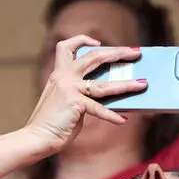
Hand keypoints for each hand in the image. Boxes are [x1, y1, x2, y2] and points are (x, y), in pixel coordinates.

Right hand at [23, 35, 144, 152]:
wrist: (36, 138)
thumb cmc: (51, 123)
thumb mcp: (65, 101)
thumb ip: (80, 93)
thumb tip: (107, 94)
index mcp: (58, 74)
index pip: (67, 46)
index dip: (83, 40)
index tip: (99, 44)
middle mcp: (63, 77)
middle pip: (94, 57)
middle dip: (118, 53)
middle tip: (136, 52)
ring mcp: (69, 89)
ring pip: (103, 84)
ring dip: (126, 84)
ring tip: (143, 84)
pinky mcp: (75, 104)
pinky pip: (99, 109)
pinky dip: (112, 116)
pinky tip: (123, 120)